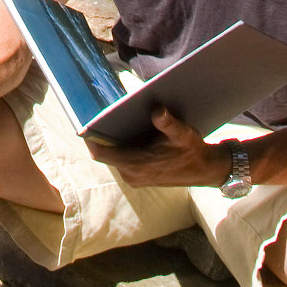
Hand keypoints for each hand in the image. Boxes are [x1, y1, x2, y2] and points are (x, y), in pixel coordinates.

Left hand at [87, 106, 231, 187]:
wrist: (205, 170)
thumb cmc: (192, 151)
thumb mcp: (182, 133)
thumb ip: (167, 123)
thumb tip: (156, 110)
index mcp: (136, 165)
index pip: (101, 153)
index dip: (89, 138)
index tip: (82, 120)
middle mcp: (131, 174)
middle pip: (105, 152)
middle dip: (101, 134)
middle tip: (96, 110)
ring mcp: (134, 176)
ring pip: (113, 156)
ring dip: (111, 140)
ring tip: (109, 116)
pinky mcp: (139, 176)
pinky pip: (122, 159)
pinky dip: (121, 146)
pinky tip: (125, 129)